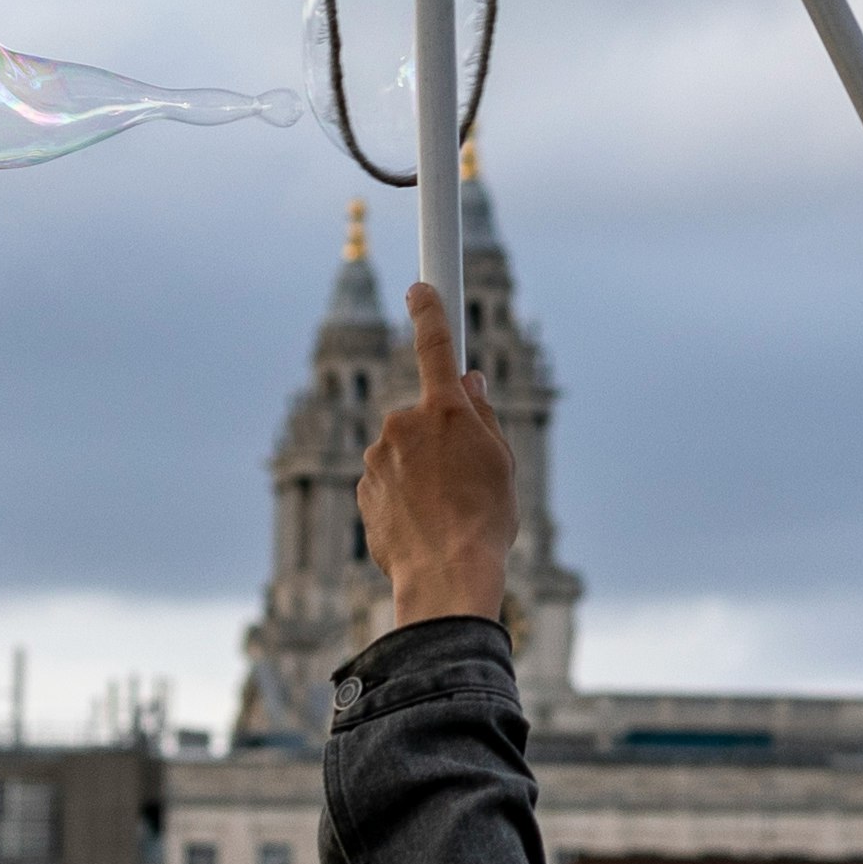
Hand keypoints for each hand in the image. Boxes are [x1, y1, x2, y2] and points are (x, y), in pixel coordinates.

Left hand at [358, 282, 517, 633]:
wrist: (443, 575)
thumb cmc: (484, 521)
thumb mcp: (502, 463)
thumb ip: (484, 415)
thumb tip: (469, 383)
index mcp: (443, 409)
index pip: (434, 343)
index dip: (428, 310)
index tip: (419, 288)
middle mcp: (402, 424)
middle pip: (422, 414)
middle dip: (439, 433)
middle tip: (464, 473)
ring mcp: (376, 456)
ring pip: (402, 449)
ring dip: (420, 468)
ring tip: (444, 507)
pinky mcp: (360, 487)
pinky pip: (386, 478)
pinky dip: (402, 493)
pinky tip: (423, 520)